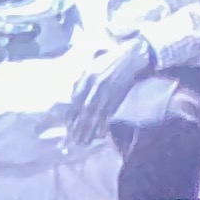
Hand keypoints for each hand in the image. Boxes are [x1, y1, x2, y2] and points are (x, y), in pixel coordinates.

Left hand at [60, 34, 151, 148]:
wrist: (131, 57)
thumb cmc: (111, 60)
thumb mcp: (93, 65)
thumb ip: (82, 79)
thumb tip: (72, 95)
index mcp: (88, 76)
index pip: (75, 99)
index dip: (71, 114)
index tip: (68, 125)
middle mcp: (95, 86)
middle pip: (84, 110)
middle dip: (78, 126)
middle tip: (74, 139)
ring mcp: (107, 93)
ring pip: (95, 115)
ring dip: (89, 130)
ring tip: (84, 142)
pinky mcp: (117, 98)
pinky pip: (109, 114)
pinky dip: (104, 126)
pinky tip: (100, 135)